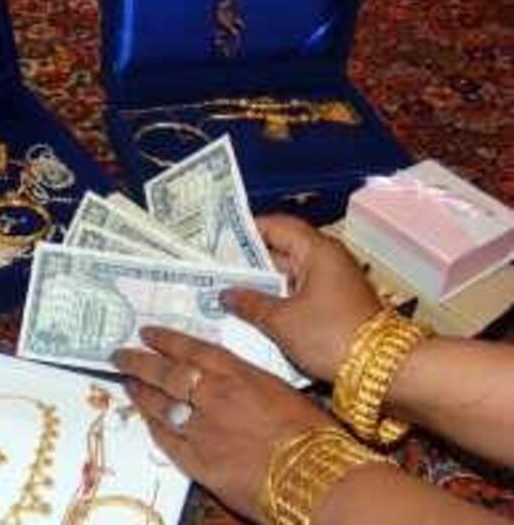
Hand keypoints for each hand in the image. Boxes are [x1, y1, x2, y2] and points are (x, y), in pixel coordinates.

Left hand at [112, 327, 334, 520]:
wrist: (317, 478)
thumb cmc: (313, 432)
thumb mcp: (283, 392)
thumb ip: (250, 384)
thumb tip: (235, 382)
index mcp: (237, 374)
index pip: (190, 350)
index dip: (165, 340)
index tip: (146, 332)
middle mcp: (213, 397)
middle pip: (165, 373)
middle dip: (138, 362)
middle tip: (119, 355)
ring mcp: (202, 430)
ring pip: (160, 405)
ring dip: (140, 392)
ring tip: (127, 383)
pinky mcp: (199, 462)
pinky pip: (167, 441)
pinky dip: (154, 428)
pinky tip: (146, 421)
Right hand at [220, 215, 380, 381]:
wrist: (384, 371)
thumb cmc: (331, 336)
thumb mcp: (282, 321)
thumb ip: (250, 303)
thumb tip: (225, 294)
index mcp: (316, 250)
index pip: (276, 226)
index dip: (245, 229)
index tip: (216, 239)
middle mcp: (326, 261)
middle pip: (280, 250)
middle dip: (247, 262)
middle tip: (212, 270)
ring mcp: (331, 285)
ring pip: (287, 276)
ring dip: (259, 285)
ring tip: (224, 292)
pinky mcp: (333, 307)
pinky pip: (297, 296)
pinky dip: (275, 302)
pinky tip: (250, 314)